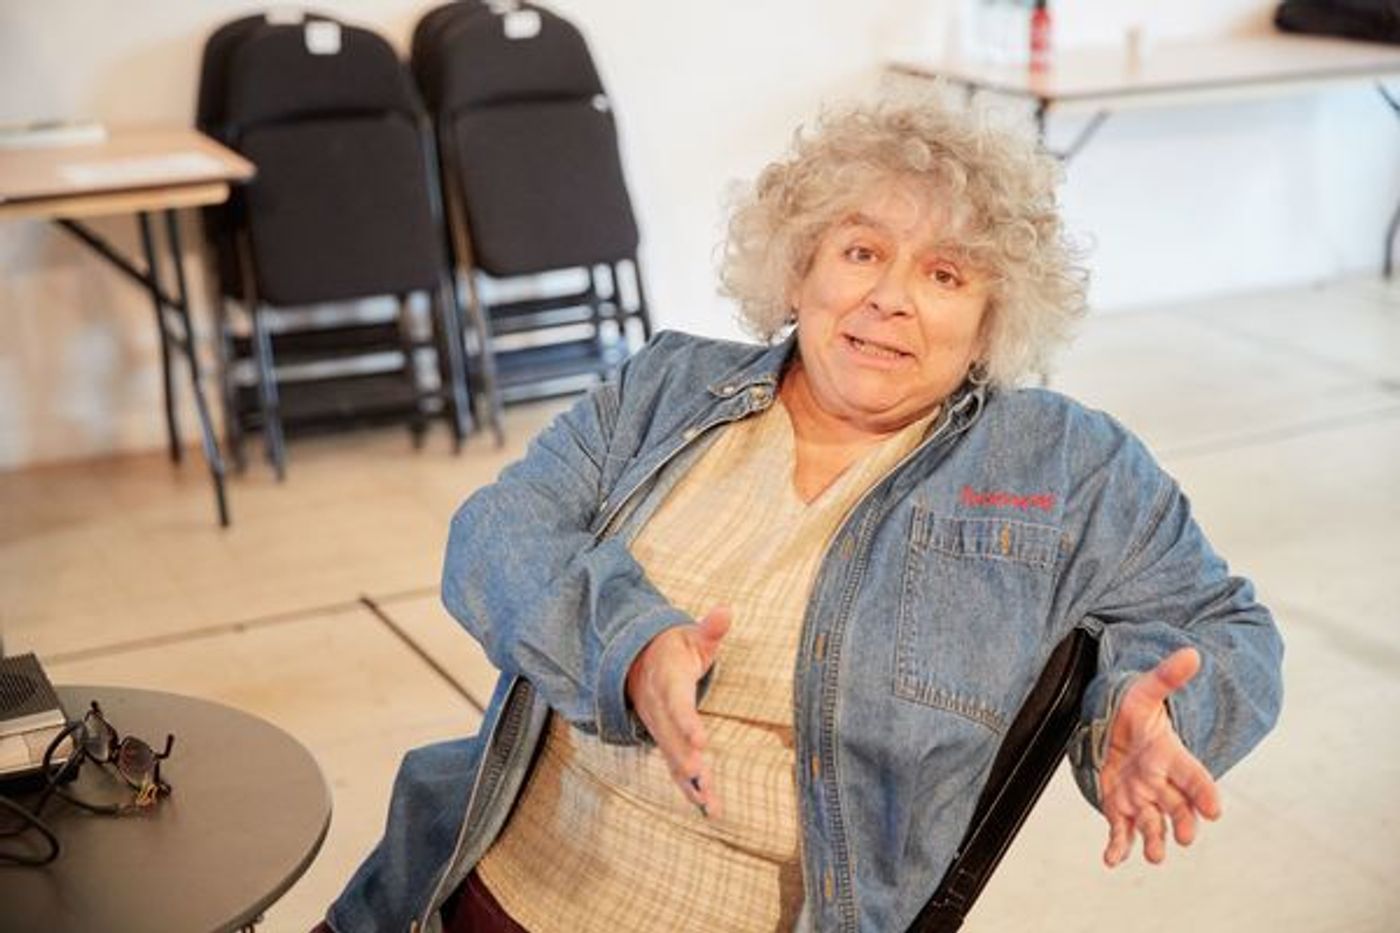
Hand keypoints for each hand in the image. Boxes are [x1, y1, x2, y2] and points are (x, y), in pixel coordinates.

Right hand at [625, 606, 730, 817]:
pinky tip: (707, 807)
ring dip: (690, 782)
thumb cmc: (673, 649)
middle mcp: (659, 710)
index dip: (687, 722)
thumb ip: (710, 629)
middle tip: (703, 777)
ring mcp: (659, 729)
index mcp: (667, 681)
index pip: (676, 703)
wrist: (637, 662)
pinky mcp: (665, 742)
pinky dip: (689, 788)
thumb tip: (726, 610)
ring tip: (709, 804)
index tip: (701, 740)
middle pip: (672, 738)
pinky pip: (675, 767)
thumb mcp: (691, 636)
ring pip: (673, 758)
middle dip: (686, 760)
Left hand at [1099, 647, 1220, 866]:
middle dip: (1184, 823)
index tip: (1215, 810)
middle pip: (1178, 807)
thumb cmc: (1130, 708)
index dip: (1205, 793)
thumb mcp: (1145, 690)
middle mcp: (1159, 782)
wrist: (1108, 725)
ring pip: (1153, 825)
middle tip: (1186, 837)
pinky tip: (1111, 860)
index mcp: (1169, 756)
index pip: (1194, 776)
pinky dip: (1117, 847)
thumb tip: (1193, 653)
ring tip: (1154, 856)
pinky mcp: (1118, 808)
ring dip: (1154, 841)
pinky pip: (1120, 831)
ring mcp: (1140, 797)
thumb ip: (1168, 677)